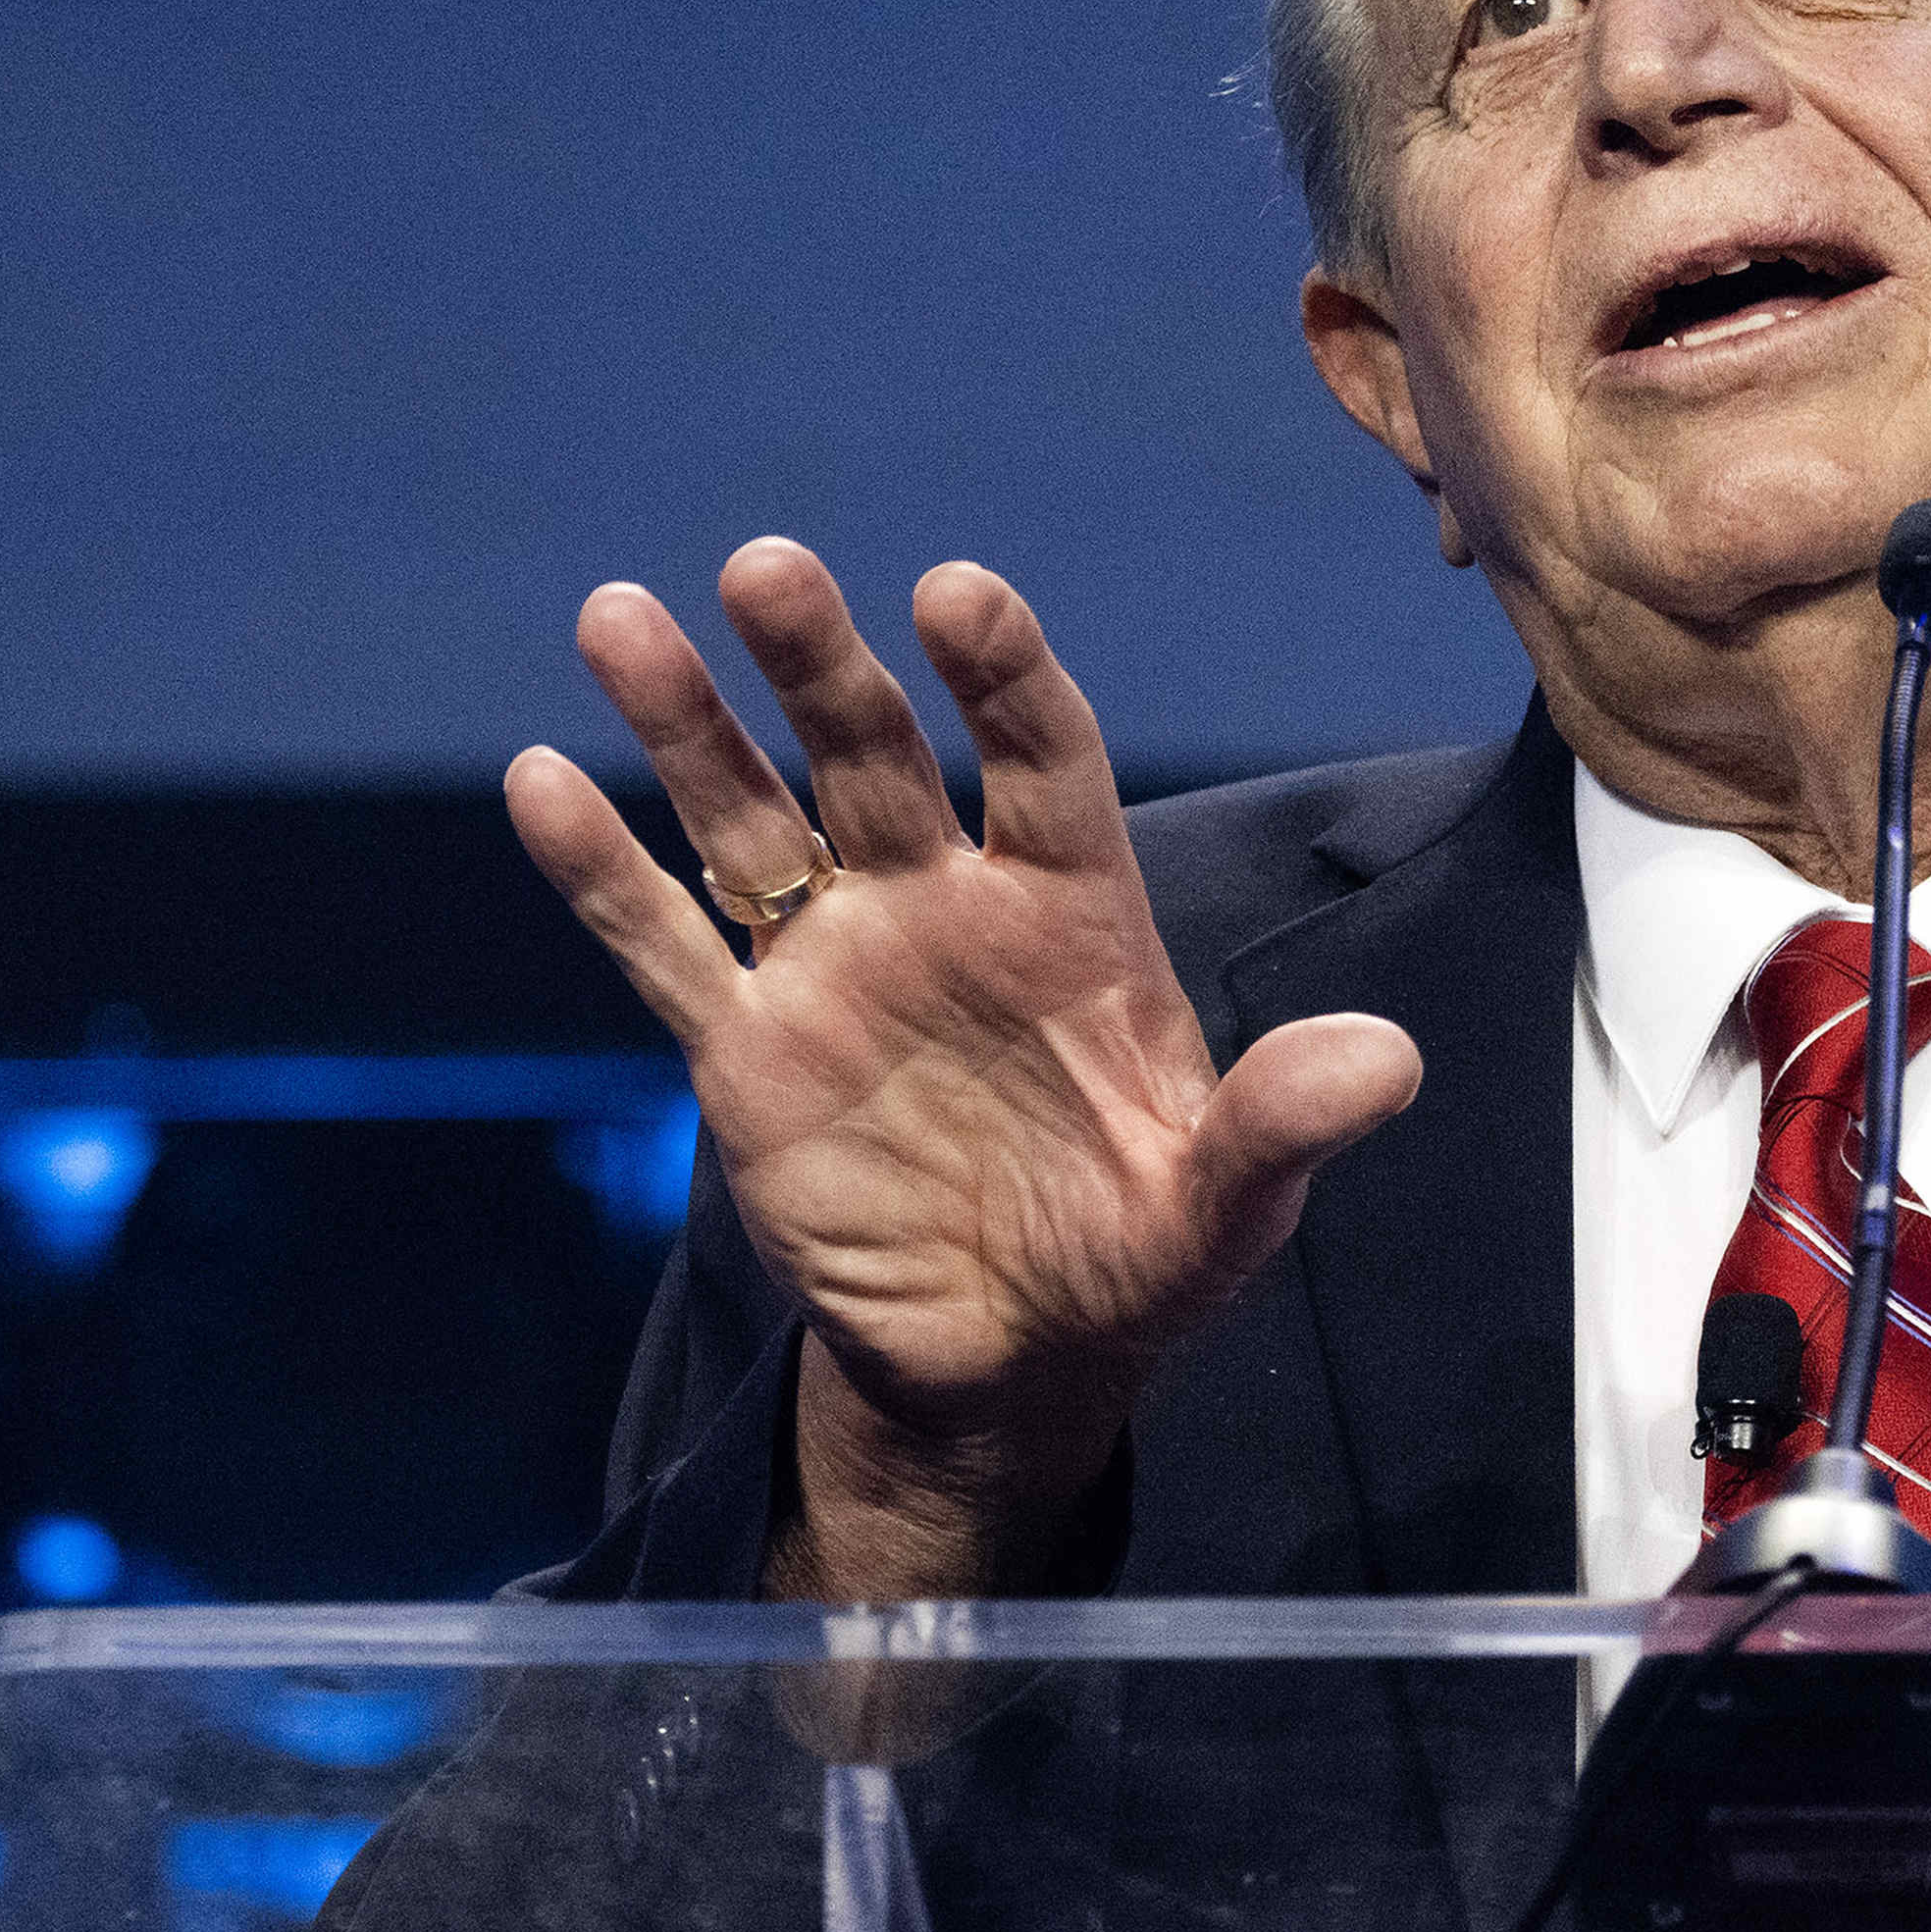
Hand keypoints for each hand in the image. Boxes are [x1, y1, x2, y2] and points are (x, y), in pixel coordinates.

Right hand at [503, 543, 1421, 1598]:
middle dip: (820, 666)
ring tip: (619, 615)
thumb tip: (1388, 1060)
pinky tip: (542, 779)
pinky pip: (666, 945)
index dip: (1001, 677)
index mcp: (1074, 915)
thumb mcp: (1229, 1207)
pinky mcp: (747, 1051)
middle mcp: (946, 909)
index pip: (1040, 760)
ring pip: (751, 821)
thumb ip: (1284, 1124)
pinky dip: (603, 870)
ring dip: (689, 724)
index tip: (956, 594)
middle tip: (767, 566)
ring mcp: (838, 969)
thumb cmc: (1138, 1259)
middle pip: (874, 757)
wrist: (1014, 1365)